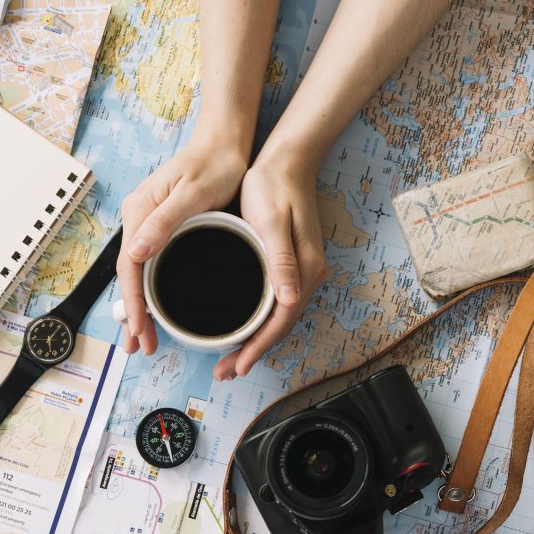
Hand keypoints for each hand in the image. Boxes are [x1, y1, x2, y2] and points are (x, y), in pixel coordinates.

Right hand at [118, 133, 248, 354]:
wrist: (224, 143)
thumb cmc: (213, 164)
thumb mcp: (192, 193)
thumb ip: (163, 221)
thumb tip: (136, 252)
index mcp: (140, 212)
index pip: (129, 266)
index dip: (133, 302)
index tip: (140, 329)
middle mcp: (138, 219)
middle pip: (130, 274)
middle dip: (133, 314)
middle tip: (140, 347)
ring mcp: (149, 223)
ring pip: (138, 273)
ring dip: (140, 306)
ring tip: (143, 338)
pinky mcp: (162, 226)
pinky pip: (151, 264)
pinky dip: (150, 290)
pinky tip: (157, 307)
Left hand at [214, 153, 326, 379]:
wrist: (288, 161)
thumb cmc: (274, 186)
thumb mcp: (272, 222)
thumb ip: (281, 261)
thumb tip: (289, 300)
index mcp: (304, 269)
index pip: (280, 321)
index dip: (258, 347)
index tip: (237, 366)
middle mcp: (307, 275)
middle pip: (279, 325)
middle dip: (254, 352)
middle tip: (226, 372)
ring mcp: (301, 270)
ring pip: (278, 316)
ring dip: (256, 340)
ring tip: (231, 359)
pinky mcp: (290, 263)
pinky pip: (276, 302)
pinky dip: (260, 320)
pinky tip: (244, 326)